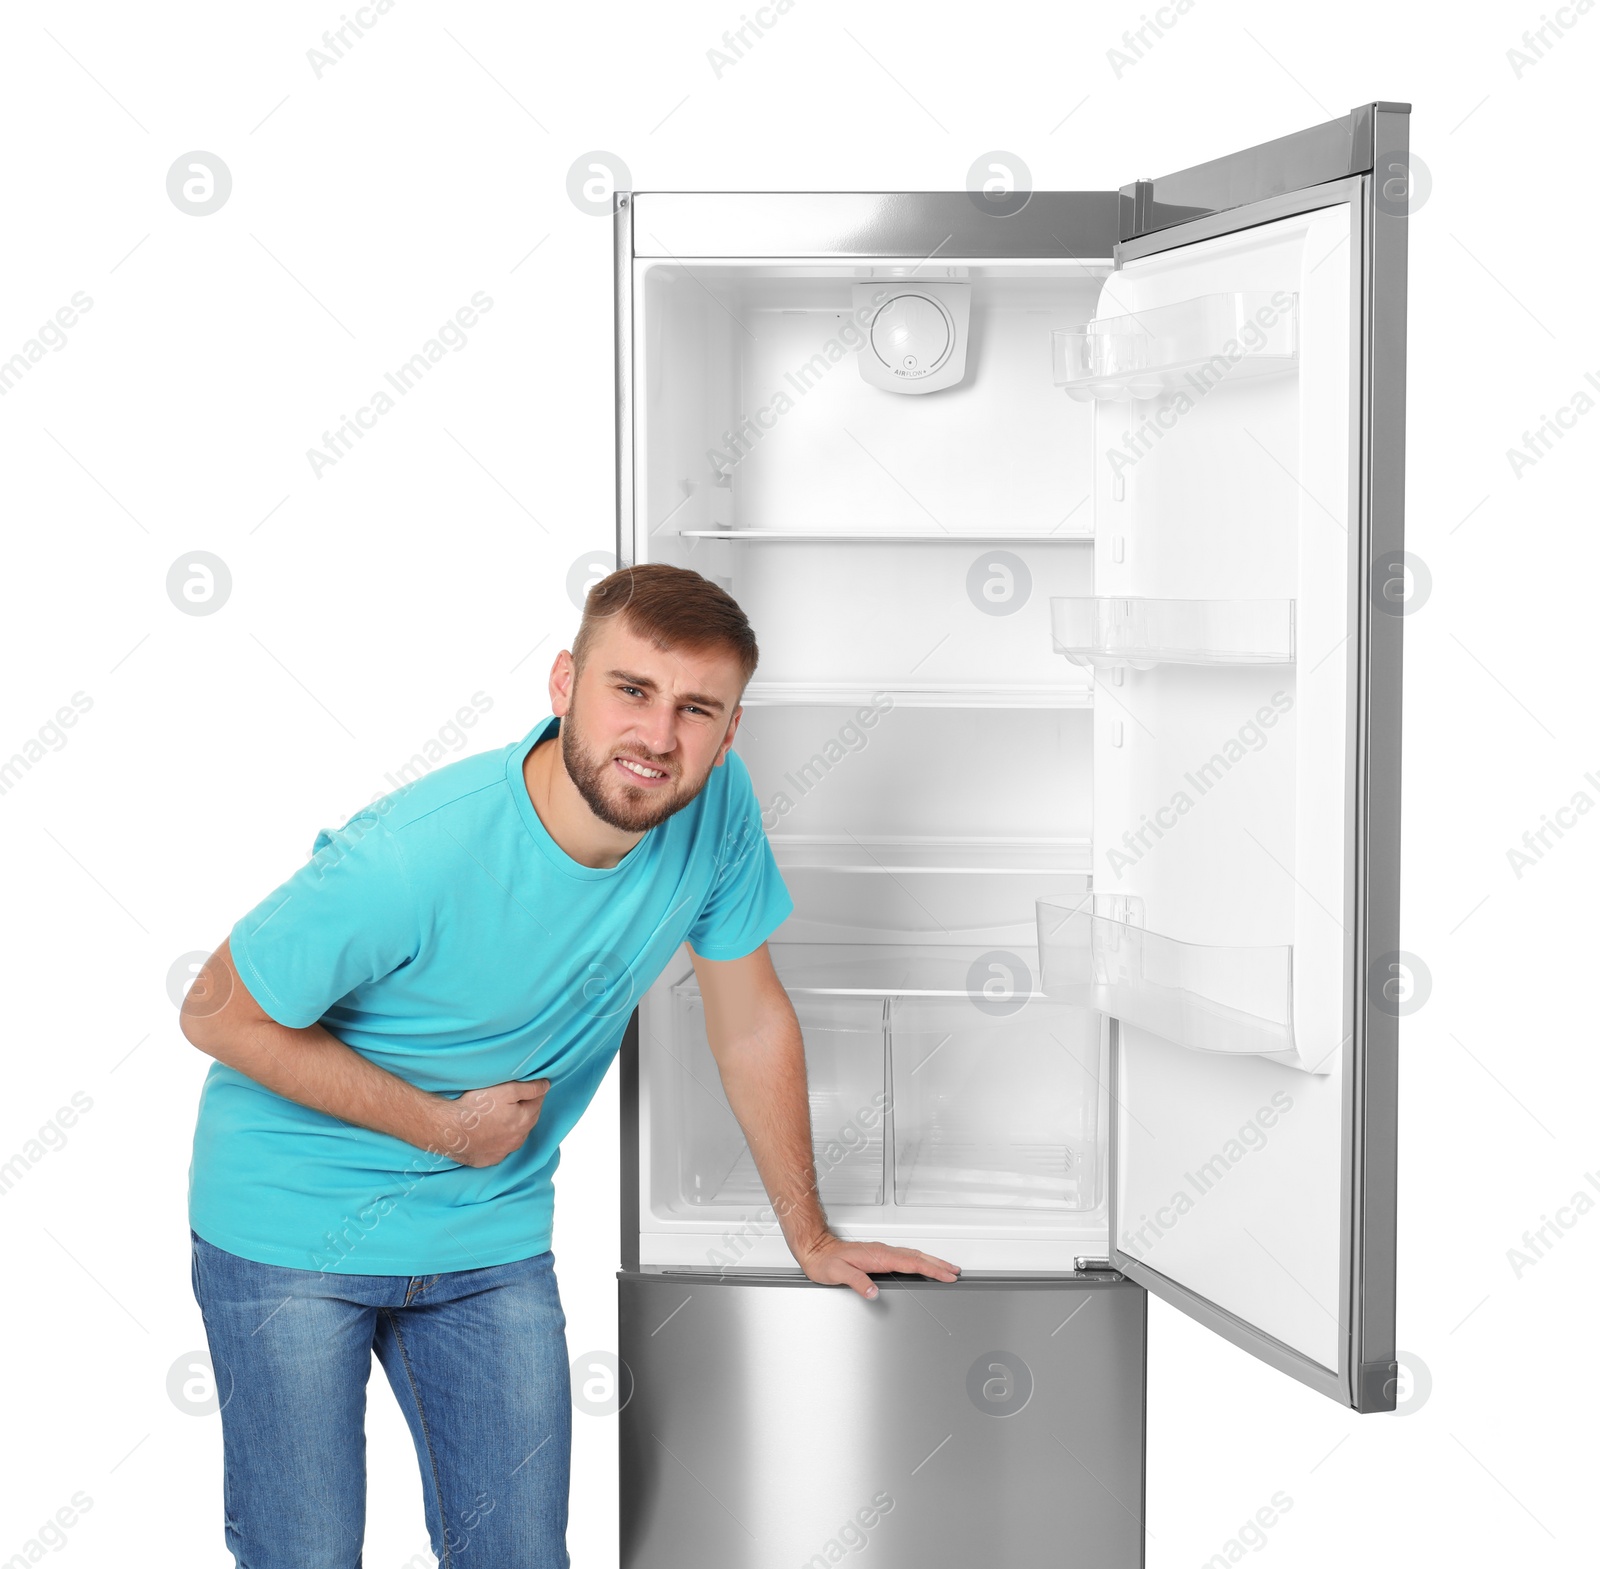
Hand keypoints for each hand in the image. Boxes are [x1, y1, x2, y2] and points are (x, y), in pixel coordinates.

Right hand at [434, 1079, 549, 1166]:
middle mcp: (516, 1140)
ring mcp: (502, 1152)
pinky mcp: (487, 1160)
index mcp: (523, 1122)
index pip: (537, 1103)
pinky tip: (491, 1133)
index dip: (534, 1093)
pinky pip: (498, 1149)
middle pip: (527, 1121)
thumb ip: (529, 1088)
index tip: (531, 1086)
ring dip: (513, 1127)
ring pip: (514, 1137)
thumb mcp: (506, 1090)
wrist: (449, 1129)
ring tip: (503, 1116)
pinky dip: (498, 1141)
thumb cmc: (477, 1107)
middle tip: (517, 1099)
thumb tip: (546, 1086)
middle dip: (526, 1109)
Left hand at [796, 1234, 960, 1299]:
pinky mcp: (878, 1254)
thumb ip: (857, 1282)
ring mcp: (881, 1252)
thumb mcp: (838, 1273)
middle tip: (955, 1271)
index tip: (947, 1274)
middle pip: (918, 1256)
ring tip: (945, 1268)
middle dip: (939, 1264)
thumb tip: (873, 1292)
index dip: (932, 1269)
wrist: (815, 1249)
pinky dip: (919, 1260)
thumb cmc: (824, 1261)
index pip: (912, 1262)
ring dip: (931, 1261)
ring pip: (913, 1255)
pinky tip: (922, 1264)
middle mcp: (882, 1251)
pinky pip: (905, 1256)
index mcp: (877, 1256)